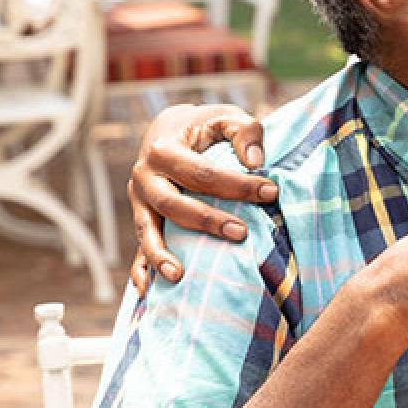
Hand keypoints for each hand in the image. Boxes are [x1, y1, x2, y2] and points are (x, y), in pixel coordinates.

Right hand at [128, 104, 271, 293]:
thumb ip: (245, 130)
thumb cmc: (205, 127)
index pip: (202, 172)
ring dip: (161, 255)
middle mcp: (144, 178)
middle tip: (241, 233)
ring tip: (180, 276)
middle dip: (207, 221)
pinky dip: (140, 269)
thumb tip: (256, 161)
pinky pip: (136, 248)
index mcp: (163, 151)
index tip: (271, 193)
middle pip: (172, 204)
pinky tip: (146, 291)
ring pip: (146, 231)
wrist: (169, 130)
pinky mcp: (141, 219)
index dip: (238, 184)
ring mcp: (139, 202)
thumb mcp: (225, 116)